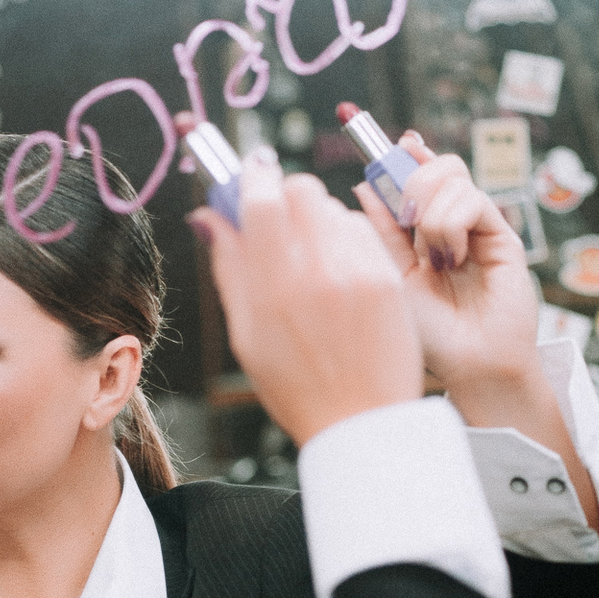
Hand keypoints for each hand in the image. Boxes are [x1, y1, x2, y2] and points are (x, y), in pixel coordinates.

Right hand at [191, 150, 422, 446]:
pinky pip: (362, 232)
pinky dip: (346, 240)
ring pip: (333, 208)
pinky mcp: (387, 277)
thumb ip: (230, 269)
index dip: (252, 177)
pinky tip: (341, 274)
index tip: (249, 176)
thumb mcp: (247, 336)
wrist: (361, 421)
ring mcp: (357, 273)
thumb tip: (211, 217)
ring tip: (312, 260)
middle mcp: (317, 273)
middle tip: (278, 219)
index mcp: (272, 290)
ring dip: (316, 220)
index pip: (262, 198)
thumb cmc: (296, 386)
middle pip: (301, 189)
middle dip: (285, 194)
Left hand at [355, 135, 539, 413]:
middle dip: (412, 180)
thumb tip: (364, 184)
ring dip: (431, 213)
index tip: (396, 145)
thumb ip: (381, 232)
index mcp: (421, 232)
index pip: (414, 176)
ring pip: (452, 177)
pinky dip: (452, 224)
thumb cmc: (428, 333)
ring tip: (435, 258)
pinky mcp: (501, 235)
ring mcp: (477, 228)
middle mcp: (451, 224)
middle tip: (406, 219)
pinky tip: (454, 259)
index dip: (404, 156)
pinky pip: (472, 199)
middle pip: (435, 166)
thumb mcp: (390, 276)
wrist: (469, 365)